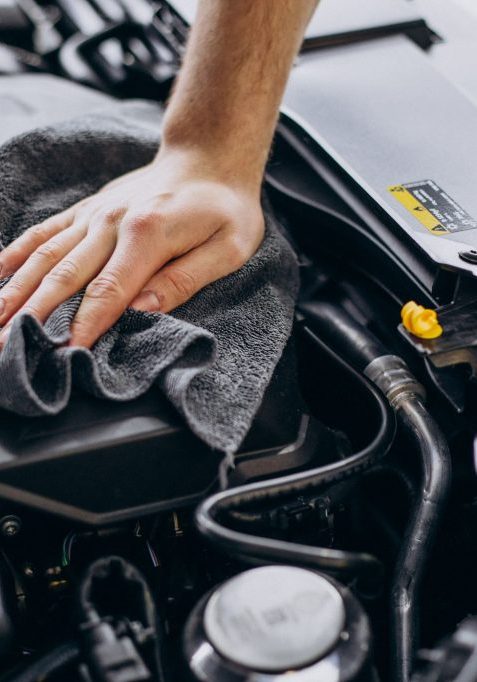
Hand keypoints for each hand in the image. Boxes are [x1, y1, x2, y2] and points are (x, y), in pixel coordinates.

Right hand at [0, 150, 264, 347]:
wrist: (209, 157)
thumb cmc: (225, 209)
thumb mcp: (227, 247)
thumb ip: (184, 278)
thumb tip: (142, 310)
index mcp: (147, 234)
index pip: (109, 291)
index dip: (85, 326)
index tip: (63, 355)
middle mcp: (111, 221)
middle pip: (65, 276)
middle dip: (33, 316)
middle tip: (4, 347)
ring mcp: (93, 214)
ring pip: (45, 256)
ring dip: (15, 291)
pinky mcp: (86, 210)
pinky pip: (45, 232)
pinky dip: (17, 253)